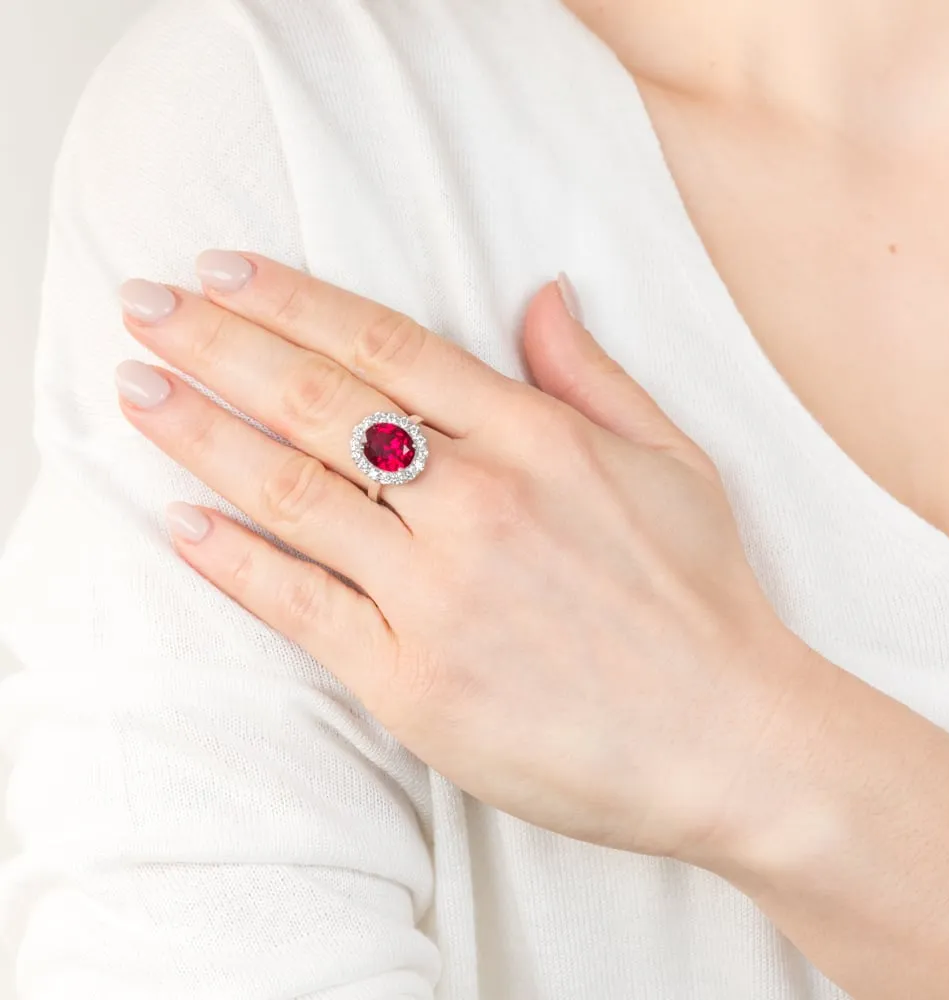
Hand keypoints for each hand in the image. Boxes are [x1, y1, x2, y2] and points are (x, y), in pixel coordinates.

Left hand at [114, 252, 820, 864]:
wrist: (729, 739)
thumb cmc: (704, 600)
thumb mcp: (673, 462)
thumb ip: (593, 376)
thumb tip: (541, 294)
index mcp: (538, 440)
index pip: (386, 346)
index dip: (293, 300)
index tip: (224, 272)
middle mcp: (479, 502)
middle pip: (318, 402)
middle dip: (218, 343)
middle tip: (144, 307)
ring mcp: (439, 593)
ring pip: (293, 492)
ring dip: (200, 436)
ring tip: (137, 392)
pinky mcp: (413, 681)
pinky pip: (301, 605)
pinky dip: (232, 561)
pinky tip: (180, 523)